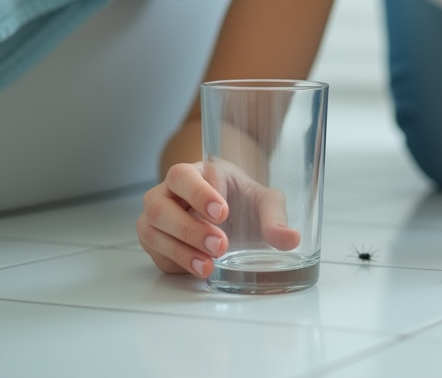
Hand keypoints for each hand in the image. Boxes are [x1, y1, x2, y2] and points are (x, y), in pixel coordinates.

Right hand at [137, 160, 300, 278]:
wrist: (234, 216)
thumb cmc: (243, 201)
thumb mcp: (265, 202)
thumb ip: (275, 217)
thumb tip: (290, 239)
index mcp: (194, 172)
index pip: (183, 176)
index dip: (199, 194)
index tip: (222, 212)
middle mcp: (168, 192)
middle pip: (160, 206)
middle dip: (189, 229)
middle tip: (220, 245)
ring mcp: (157, 218)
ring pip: (151, 231)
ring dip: (180, 250)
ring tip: (209, 264)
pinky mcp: (156, 243)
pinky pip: (157, 253)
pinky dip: (177, 263)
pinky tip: (199, 269)